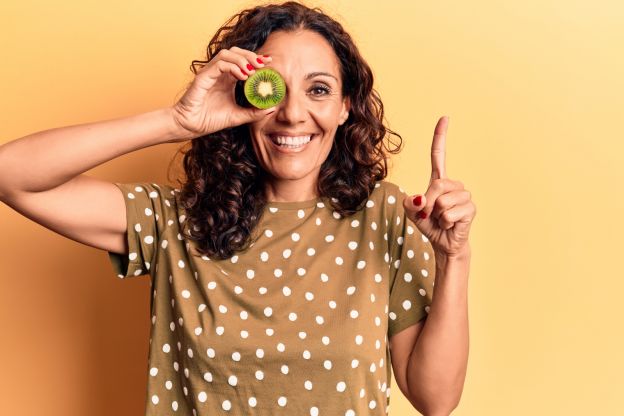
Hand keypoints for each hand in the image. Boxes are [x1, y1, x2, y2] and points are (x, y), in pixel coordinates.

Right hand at [170, 47, 277, 141]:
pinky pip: (219, 64)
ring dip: (242, 59)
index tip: (270, 62)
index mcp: (227, 79)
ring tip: (252, 71)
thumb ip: (254, 113)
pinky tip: (242, 76)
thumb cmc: (210, 120)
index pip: (243, 61)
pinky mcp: (203, 77)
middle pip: (236, 52)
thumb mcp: (238, 117)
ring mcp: (210, 73)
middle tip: (263, 64)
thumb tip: (272, 108)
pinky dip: (232, 66)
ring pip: (227, 54)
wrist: (190, 126)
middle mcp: (219, 73)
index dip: (256, 59)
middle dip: (251, 55)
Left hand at [402, 116, 475, 258]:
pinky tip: (450, 224)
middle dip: (429, 202)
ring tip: (442, 219)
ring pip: (443, 201)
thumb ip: (410, 204)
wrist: (443, 243)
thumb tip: (420, 200)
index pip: (439, 155)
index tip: (445, 118)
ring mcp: (464, 195)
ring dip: (437, 214)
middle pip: (437, 185)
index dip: (441, 136)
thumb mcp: (412, 213)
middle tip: (430, 214)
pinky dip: (445, 222)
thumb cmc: (429, 224)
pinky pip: (450, 213)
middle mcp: (453, 184)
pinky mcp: (470, 208)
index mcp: (438, 180)